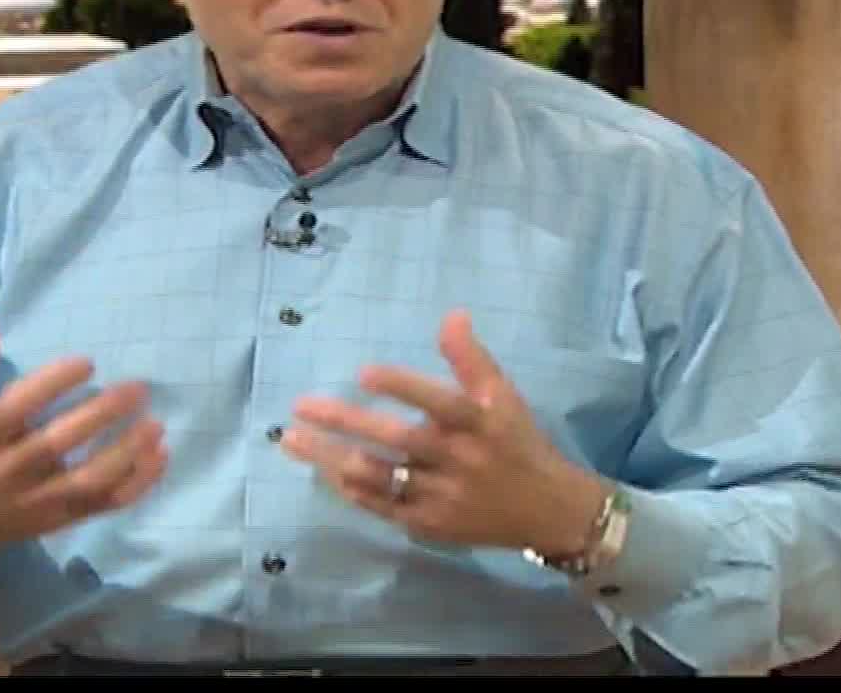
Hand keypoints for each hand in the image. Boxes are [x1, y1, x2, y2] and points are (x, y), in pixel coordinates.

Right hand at [0, 308, 167, 553]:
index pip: (17, 408)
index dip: (52, 384)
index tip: (88, 363)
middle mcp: (10, 470)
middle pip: (57, 444)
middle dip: (101, 416)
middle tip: (137, 389)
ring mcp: (38, 499)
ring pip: (87, 481)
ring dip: (126, 454)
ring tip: (156, 425)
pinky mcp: (61, 517)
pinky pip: (103, 504)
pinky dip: (135, 485)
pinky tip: (159, 456)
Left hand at [280, 310, 609, 554]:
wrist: (548, 510)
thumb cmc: (517, 442)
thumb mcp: (503, 397)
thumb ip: (472, 358)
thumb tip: (452, 315)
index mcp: (478, 425)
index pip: (439, 403)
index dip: (403, 388)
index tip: (364, 373)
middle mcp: (458, 461)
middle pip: (397, 441)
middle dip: (346, 422)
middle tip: (302, 406)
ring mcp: (440, 497)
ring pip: (379, 476)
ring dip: (331, 458)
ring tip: (292, 439)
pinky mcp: (429, 525)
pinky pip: (382, 506)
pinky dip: (350, 488)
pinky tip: (323, 469)